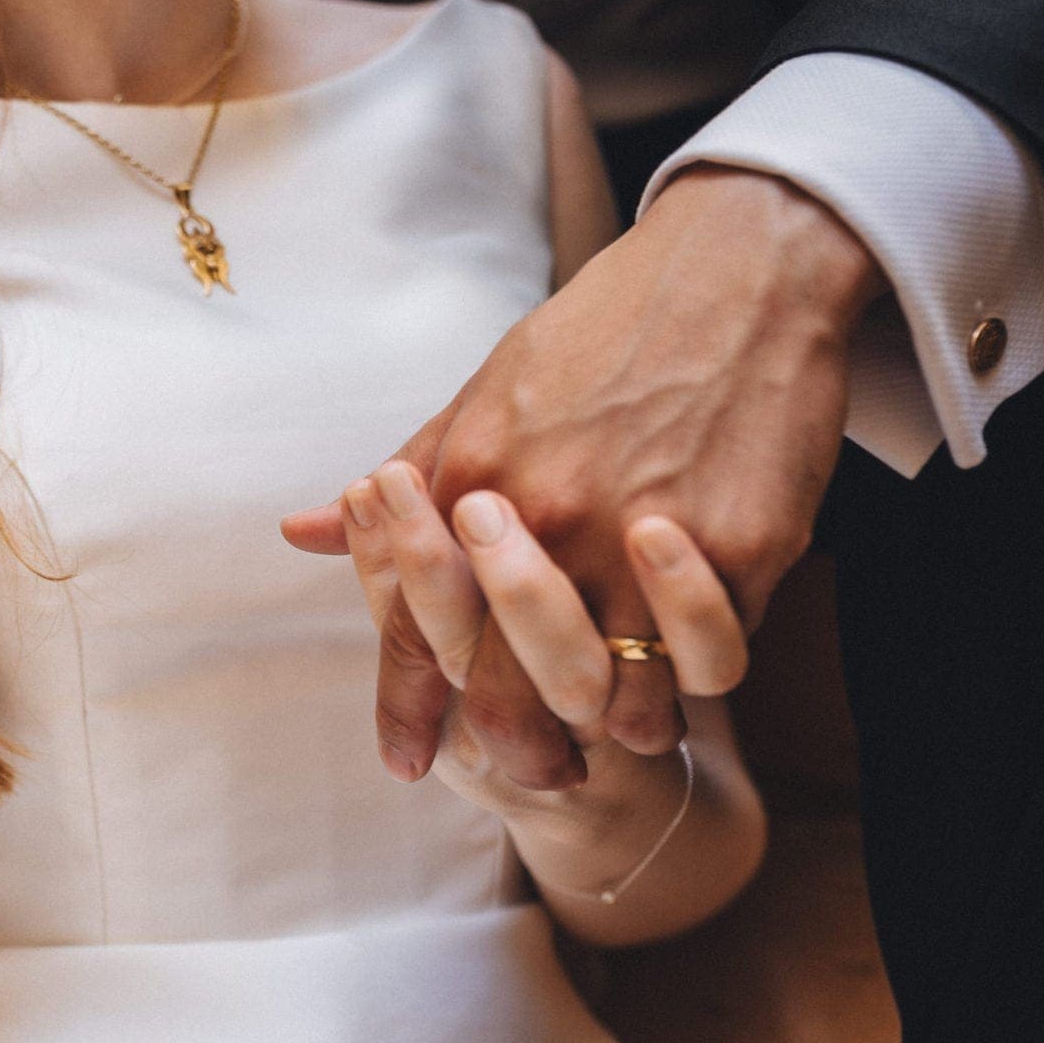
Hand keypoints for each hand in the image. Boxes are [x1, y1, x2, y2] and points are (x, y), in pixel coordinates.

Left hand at [286, 167, 883, 788]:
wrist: (736, 265)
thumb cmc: (598, 330)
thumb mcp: (485, 392)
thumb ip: (405, 476)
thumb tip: (301, 529)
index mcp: (474, 480)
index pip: (424, 623)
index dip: (407, 703)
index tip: (401, 761)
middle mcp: (550, 518)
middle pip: (513, 679)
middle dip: (512, 744)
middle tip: (523, 776)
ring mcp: (645, 538)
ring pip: (618, 691)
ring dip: (610, 730)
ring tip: (605, 744)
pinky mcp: (742, 543)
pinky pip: (709, 657)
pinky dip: (688, 691)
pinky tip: (675, 696)